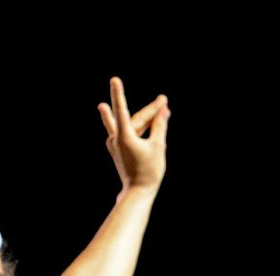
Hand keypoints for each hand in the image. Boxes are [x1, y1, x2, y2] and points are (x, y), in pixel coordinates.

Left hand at [97, 77, 169, 191]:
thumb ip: (159, 126)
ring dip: (146, 118)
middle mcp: (115, 139)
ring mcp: (115, 144)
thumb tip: (162, 110)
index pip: (121, 110)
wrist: (138, 191)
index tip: (115, 79)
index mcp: (124, 137)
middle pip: (135, 119)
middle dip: (151, 111)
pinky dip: (140, 127)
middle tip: (164, 100)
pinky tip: (151, 119)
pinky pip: (129, 132)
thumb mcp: (158, 146)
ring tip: (162, 105)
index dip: (119, 93)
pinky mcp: (118, 148)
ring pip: (132, 125)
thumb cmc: (149, 170)